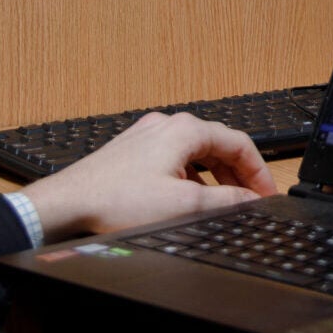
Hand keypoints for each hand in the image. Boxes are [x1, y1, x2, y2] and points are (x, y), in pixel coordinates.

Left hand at [17, 111, 280, 241]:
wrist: (67, 205)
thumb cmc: (116, 202)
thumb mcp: (184, 205)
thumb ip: (225, 200)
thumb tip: (250, 200)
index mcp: (185, 130)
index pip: (239, 142)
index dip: (259, 171)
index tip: (266, 194)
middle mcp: (166, 126)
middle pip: (217, 145)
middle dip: (238, 174)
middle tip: (249, 200)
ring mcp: (146, 137)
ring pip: (195, 153)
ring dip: (214, 177)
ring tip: (222, 203)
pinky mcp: (131, 152)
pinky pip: (173, 160)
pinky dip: (190, 178)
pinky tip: (186, 200)